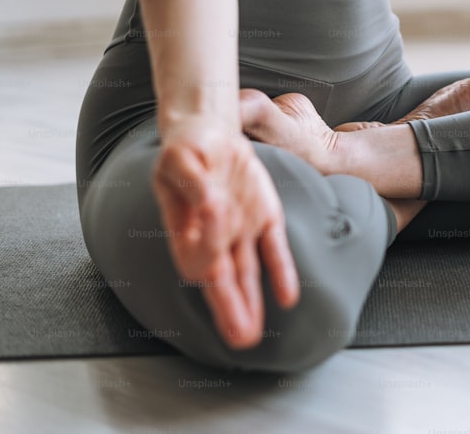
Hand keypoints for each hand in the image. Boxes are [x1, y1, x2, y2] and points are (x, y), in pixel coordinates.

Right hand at [151, 116, 299, 348]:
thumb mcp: (182, 162)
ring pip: (246, 273)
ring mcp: (241, 229)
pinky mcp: (265, 217)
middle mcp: (214, 236)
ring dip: (249, 303)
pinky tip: (287, 298)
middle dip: (229, 309)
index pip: (196, 259)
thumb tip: (211, 208)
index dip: (205, 263)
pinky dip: (281, 272)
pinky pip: (274, 250)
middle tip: (238, 339)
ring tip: (250, 335)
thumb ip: (194, 187)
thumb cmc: (187, 151)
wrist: (210, 131)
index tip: (208, 268)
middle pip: (221, 280)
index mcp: (186, 228)